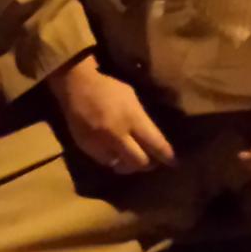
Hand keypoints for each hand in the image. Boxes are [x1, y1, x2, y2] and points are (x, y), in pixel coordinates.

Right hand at [49, 56, 175, 173]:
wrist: (76, 85)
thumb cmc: (108, 87)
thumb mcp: (132, 98)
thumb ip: (142, 120)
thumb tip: (154, 138)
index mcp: (132, 118)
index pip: (155, 145)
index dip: (167, 156)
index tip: (174, 162)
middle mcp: (117, 134)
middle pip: (140, 162)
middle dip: (149, 164)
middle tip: (154, 162)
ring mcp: (100, 143)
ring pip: (122, 166)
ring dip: (131, 165)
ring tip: (134, 160)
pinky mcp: (87, 148)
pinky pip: (106, 162)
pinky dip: (115, 161)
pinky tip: (117, 155)